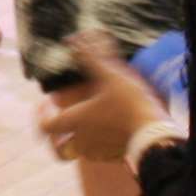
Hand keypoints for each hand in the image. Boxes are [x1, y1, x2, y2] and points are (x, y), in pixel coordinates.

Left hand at [35, 36, 168, 164]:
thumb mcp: (110, 76)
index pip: (45, 127)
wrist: (155, 134)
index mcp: (75, 122)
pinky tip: (111, 130)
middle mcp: (82, 141)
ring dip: (80, 138)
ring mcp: (99, 152)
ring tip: (91, 122)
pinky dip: (101, 143)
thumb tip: (74, 40)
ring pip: (80, 151)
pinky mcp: (115, 156)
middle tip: (66, 122)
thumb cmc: (129, 105)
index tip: (46, 104)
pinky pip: (101, 153)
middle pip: (59, 149)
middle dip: (58, 138)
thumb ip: (90, 58)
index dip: (41, 116)